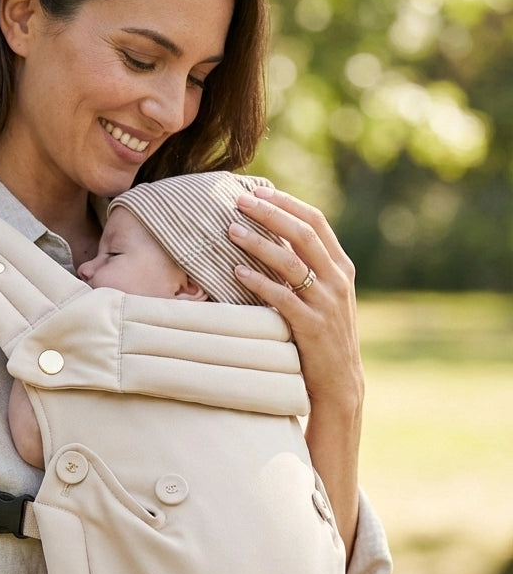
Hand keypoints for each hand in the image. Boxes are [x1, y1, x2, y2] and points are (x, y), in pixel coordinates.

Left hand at [228, 186, 363, 415]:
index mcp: (342, 268)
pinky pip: (283, 298)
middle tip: (239, 201)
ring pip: (291, 263)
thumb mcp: (323, 298)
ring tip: (231, 231)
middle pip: (303, 235)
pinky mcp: (312, 327)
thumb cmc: (322, 337)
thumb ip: (307, 270)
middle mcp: (338, 281)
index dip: (287, 204)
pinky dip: (259, 283)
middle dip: (270, 214)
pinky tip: (237, 272)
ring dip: (259, 244)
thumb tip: (272, 238)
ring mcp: (327, 304)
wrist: (339, 383)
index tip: (258, 191)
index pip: (316, 222)